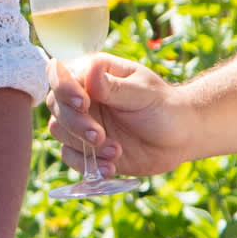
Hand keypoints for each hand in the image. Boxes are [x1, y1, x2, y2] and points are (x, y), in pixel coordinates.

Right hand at [46, 52, 191, 182]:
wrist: (180, 137)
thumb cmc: (164, 106)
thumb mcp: (143, 93)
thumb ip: (114, 86)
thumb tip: (91, 69)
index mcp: (92, 74)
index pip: (61, 75)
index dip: (64, 88)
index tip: (82, 103)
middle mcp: (82, 97)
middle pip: (56, 105)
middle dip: (75, 123)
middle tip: (99, 136)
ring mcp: (82, 122)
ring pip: (59, 131)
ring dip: (84, 145)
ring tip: (116, 152)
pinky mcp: (86, 148)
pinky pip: (70, 156)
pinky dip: (87, 164)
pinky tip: (110, 168)